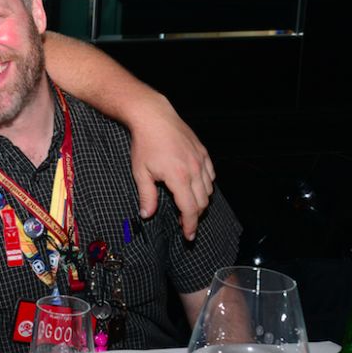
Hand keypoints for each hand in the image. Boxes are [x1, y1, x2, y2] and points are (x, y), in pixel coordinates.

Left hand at [127, 93, 214, 239]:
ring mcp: (201, 160)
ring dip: (200, 200)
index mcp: (179, 178)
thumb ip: (146, 196)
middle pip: (202, 202)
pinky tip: (194, 186)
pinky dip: (205, 184)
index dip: (190, 225)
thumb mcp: (141, 172)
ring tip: (187, 204)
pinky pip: (211, 175)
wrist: (153, 117)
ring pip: (209, 189)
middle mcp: (194, 170)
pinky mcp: (203, 152)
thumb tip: (147, 215)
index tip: (188, 235)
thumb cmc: (144, 144)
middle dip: (195, 215)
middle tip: (184, 221)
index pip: (190, 209)